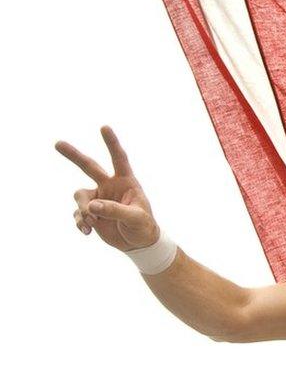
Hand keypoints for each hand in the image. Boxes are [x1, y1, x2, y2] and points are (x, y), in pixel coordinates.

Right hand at [55, 125, 159, 250]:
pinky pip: (77, 213)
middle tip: (57, 143)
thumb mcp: (135, 218)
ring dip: (83, 209)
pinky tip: (87, 231)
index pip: (119, 159)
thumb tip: (92, 206)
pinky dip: (79, 221)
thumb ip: (115, 210)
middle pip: (89, 167)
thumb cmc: (143, 226)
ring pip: (80, 196)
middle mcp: (110, 186)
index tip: (104, 127)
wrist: (138, 243)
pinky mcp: (91, 213)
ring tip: (92, 222)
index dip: (112, 143)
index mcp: (126, 182)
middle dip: (74, 155)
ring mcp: (98, 199)